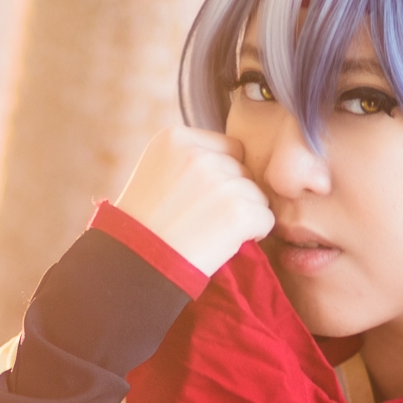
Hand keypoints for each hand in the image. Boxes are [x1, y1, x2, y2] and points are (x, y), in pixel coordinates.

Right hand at [114, 125, 272, 276]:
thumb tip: (234, 161)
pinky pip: (266, 218)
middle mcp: (199, 154)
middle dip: (234, 194)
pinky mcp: (238, 211)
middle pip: (243, 170)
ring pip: (257, 194)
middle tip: (209, 220)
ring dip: (245, 215)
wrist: (136, 264)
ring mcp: (220, 182)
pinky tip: (227, 243)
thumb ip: (189, 159)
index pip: (228, 148)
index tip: (203, 199)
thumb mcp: (155, 172)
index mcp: (175, 138)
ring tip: (214, 232)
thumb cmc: (143, 226)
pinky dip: (255, 234)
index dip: (222, 176)